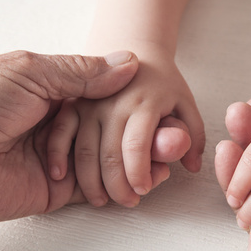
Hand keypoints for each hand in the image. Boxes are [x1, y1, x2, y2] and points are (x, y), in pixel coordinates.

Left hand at [0, 50, 185, 224]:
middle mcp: (54, 123)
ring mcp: (56, 157)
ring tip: (170, 154)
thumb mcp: (29, 70)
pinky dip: (123, 181)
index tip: (163, 104)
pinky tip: (149, 176)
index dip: (133, 99)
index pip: (100, 94)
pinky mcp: (56, 190)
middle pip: (109, 127)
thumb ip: (81, 71)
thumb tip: (127, 63)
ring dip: (139, 157)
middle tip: (175, 135)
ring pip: (107, 156)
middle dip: (143, 132)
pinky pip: (95, 185)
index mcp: (46, 89)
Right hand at [71, 47, 204, 206]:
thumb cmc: (162, 82)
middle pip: (109, 156)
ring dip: (91, 182)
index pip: (137, 149)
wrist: (133, 48)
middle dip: (117, 187)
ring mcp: (89, 103)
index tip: (143, 191)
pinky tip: (61, 177)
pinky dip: (57, 156)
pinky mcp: (71, 103)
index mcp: (143, 103)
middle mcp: (113, 102)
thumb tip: (193, 167)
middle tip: (127, 201)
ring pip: (84, 151)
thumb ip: (193, 134)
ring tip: (102, 200)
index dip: (139, 176)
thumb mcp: (185, 102)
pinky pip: (60, 133)